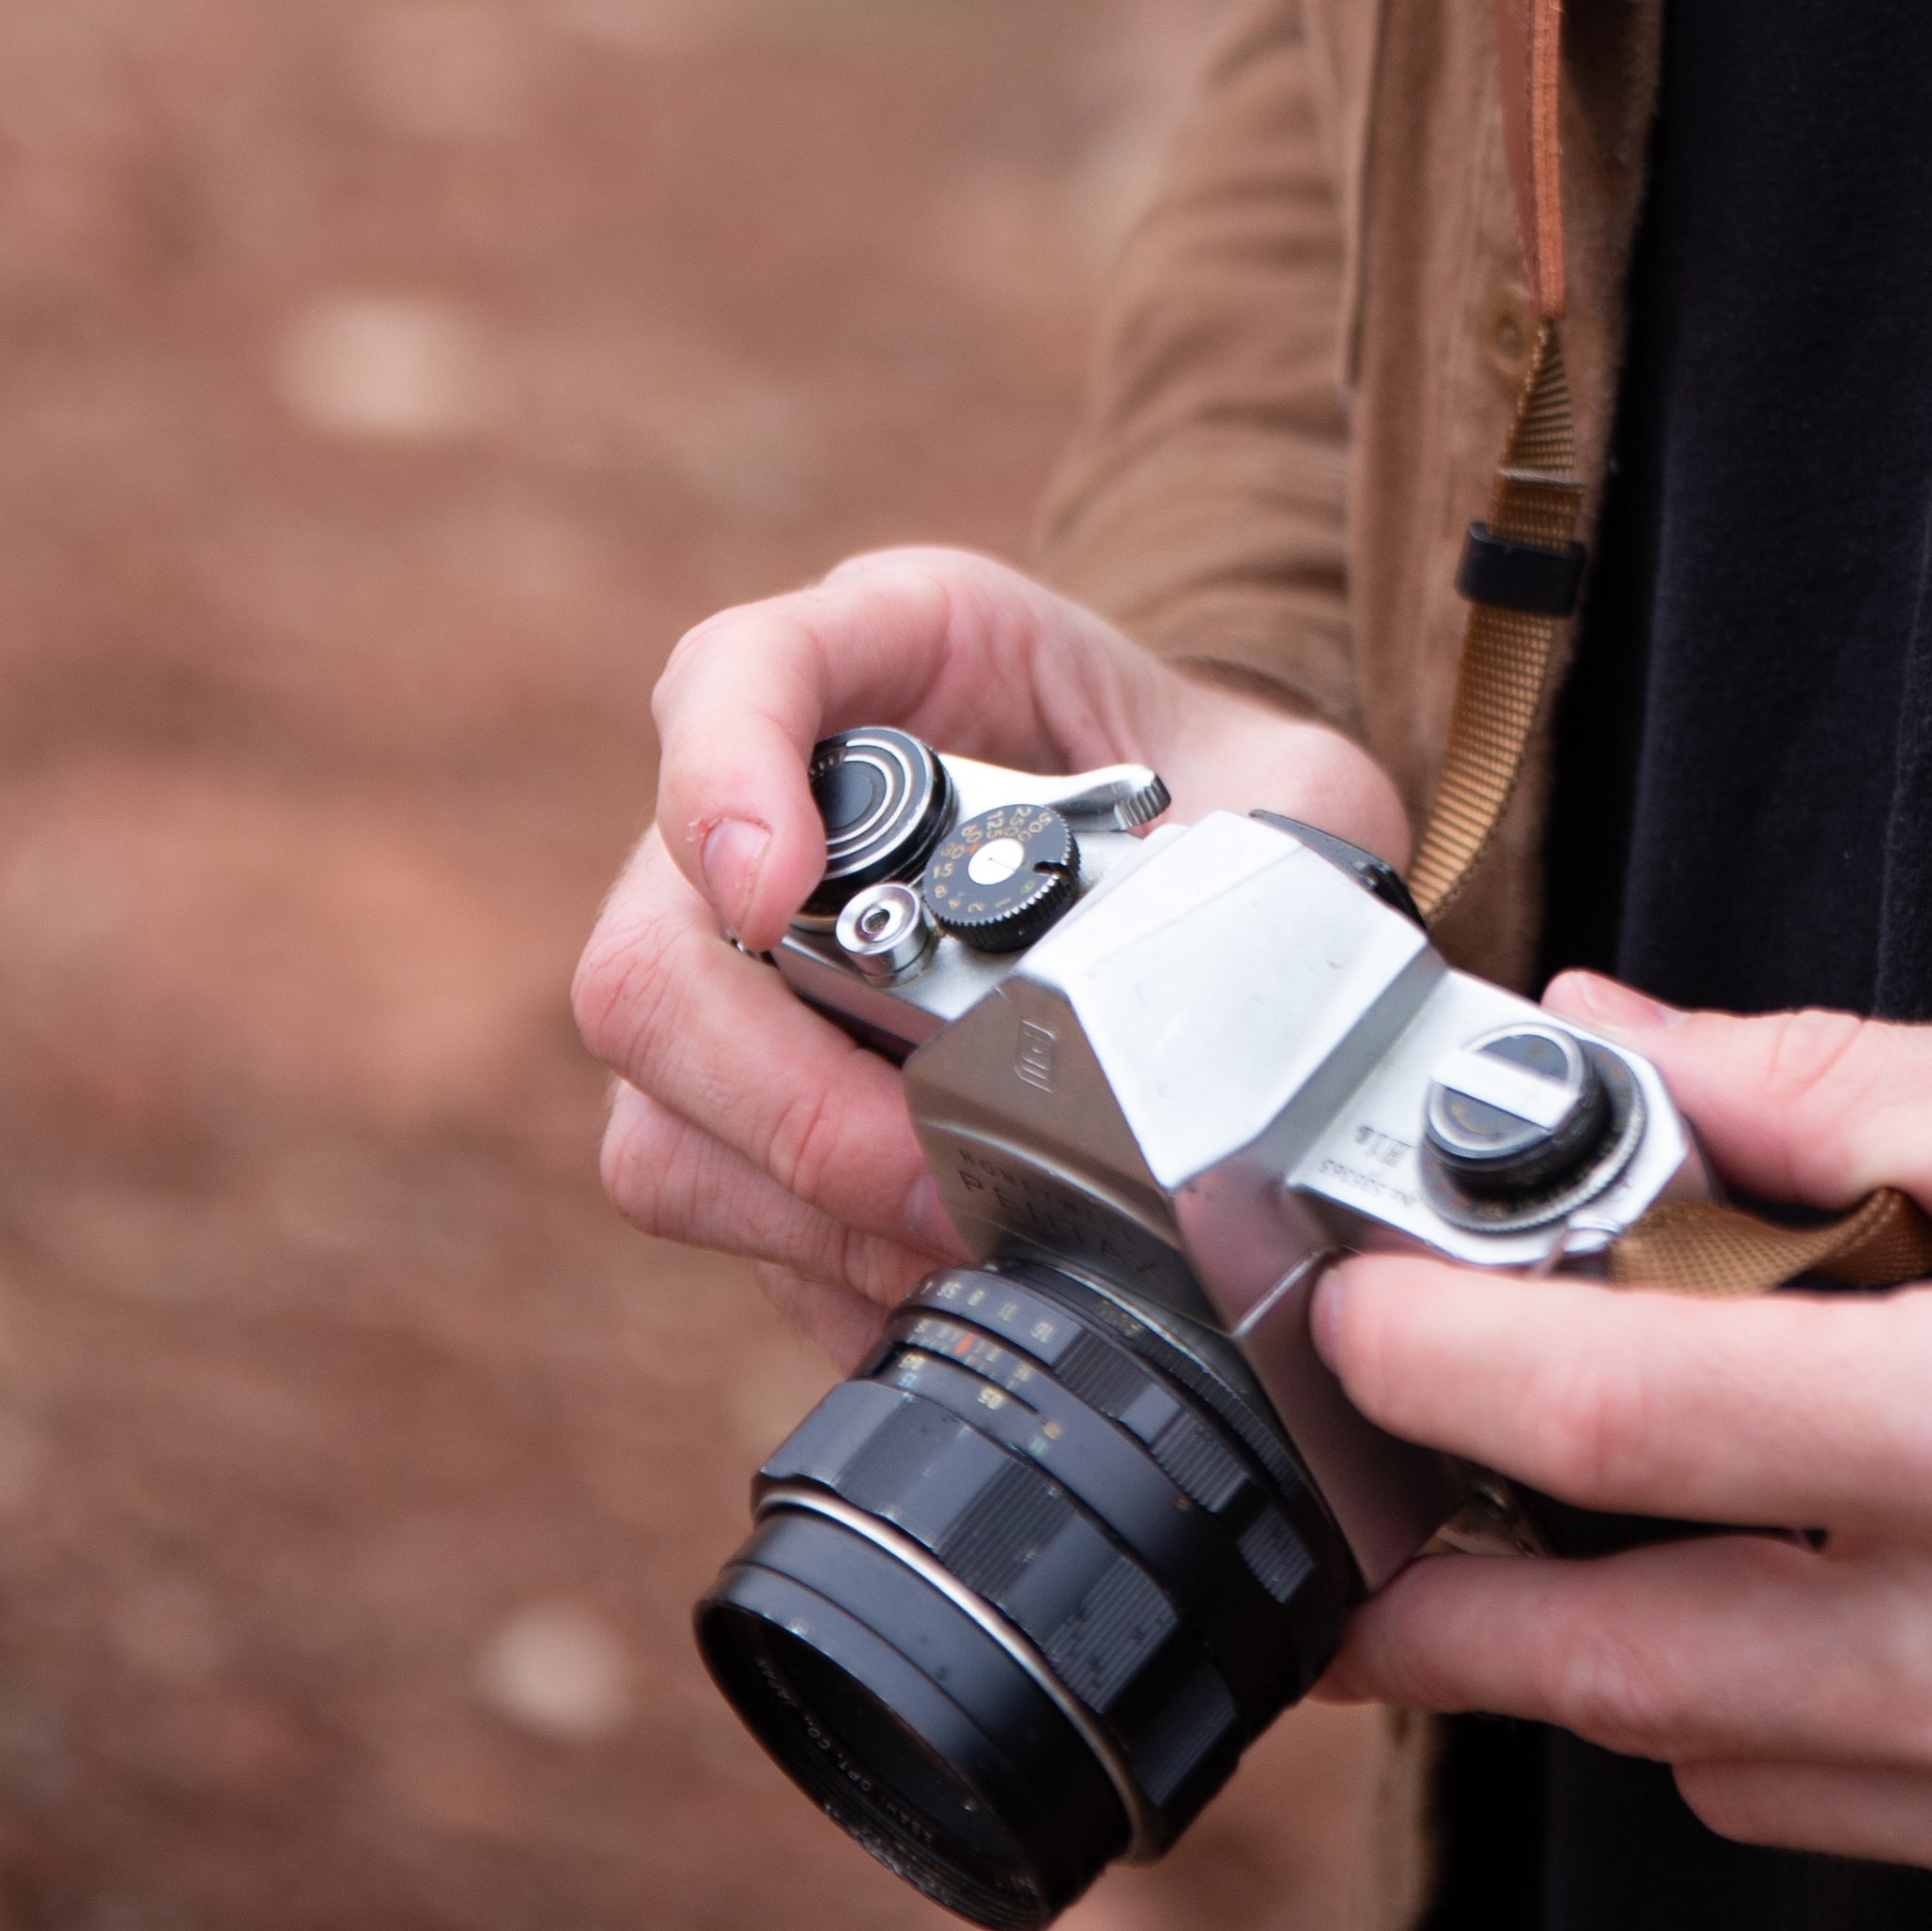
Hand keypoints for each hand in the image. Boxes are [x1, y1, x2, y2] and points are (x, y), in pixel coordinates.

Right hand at [573, 543, 1404, 1368]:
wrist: (1192, 860)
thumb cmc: (1210, 786)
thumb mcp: (1273, 775)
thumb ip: (1278, 831)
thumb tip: (1225, 955)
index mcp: (887, 658)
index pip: (732, 673)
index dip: (721, 776)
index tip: (774, 887)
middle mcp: (769, 808)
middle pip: (653, 954)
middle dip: (786, 1090)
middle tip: (935, 1163)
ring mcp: (729, 966)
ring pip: (654, 1108)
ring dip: (798, 1201)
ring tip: (957, 1233)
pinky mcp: (732, 1103)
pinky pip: (704, 1206)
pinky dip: (814, 1263)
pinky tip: (931, 1272)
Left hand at [1318, 982, 1931, 1930]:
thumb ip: (1840, 1096)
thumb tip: (1621, 1054)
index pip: (1635, 1419)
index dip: (1444, 1359)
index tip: (1348, 1316)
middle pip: (1631, 1672)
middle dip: (1445, 1613)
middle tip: (1341, 1550)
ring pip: (1742, 1768)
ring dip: (1637, 1660)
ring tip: (1596, 1529)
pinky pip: (1893, 1827)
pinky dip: (1828, 1721)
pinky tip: (1869, 1591)